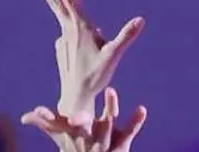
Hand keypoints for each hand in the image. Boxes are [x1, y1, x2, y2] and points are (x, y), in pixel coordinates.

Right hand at [22, 87, 147, 151]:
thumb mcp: (61, 141)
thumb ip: (45, 124)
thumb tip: (24, 117)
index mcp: (72, 136)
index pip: (58, 125)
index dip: (47, 119)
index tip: (38, 111)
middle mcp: (87, 139)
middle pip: (82, 126)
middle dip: (79, 120)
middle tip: (75, 113)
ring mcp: (105, 144)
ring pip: (107, 124)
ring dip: (109, 107)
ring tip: (110, 91)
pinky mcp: (121, 147)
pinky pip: (129, 131)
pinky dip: (135, 121)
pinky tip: (141, 109)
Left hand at [44, 0, 143, 121]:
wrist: (76, 95)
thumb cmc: (95, 76)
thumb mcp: (113, 55)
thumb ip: (126, 36)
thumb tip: (141, 20)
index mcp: (80, 28)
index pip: (71, 1)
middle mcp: (68, 31)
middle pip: (60, 5)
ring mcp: (63, 39)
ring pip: (62, 16)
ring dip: (58, 4)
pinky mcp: (61, 48)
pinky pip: (66, 31)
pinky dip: (67, 24)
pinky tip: (71, 30)